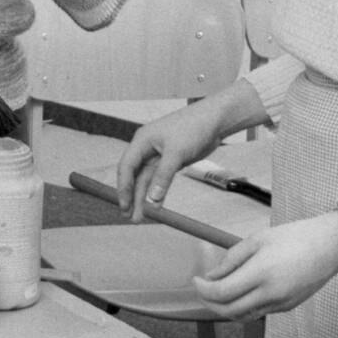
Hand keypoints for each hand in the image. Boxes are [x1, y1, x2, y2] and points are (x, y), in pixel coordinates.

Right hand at [116, 94, 236, 218]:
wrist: (214, 120)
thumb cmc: (192, 128)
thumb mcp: (176, 153)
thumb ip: (163, 176)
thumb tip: (153, 198)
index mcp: (142, 140)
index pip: (126, 167)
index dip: (124, 188)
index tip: (124, 206)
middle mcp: (147, 148)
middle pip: (134, 176)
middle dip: (131, 196)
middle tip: (130, 217)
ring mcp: (158, 155)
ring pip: (146, 179)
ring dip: (143, 197)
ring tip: (140, 217)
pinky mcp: (170, 161)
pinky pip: (158, 179)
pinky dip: (156, 191)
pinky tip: (155, 204)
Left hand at [190, 212, 337, 317]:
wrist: (329, 247)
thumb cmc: (294, 236)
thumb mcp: (258, 239)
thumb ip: (232, 259)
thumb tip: (212, 275)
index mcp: (261, 273)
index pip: (222, 293)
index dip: (203, 290)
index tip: (196, 280)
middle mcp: (271, 294)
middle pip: (229, 311)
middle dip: (210, 303)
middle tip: (202, 290)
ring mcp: (281, 304)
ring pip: (244, 316)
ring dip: (226, 308)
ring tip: (218, 292)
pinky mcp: (288, 307)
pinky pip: (259, 312)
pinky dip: (244, 307)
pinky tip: (241, 292)